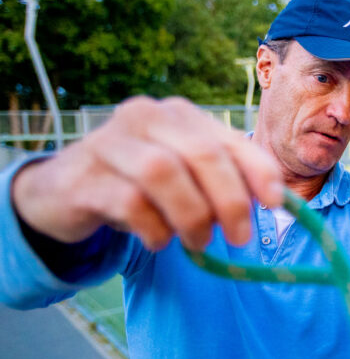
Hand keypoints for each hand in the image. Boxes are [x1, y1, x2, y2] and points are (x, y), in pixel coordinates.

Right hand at [11, 96, 283, 250]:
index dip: (258, 170)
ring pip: (163, 173)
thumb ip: (224, 182)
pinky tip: (159, 241)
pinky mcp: (85, 176)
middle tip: (240, 238)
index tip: (275, 204)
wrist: (64, 191)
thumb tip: (277, 204)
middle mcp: (146, 117)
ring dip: (191, 217)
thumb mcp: (185, 177)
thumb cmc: (139, 185)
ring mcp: (110, 142)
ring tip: (197, 242)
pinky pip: (130, 202)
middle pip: (201, 154)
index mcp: (180, 115)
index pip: (229, 138)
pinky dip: (155, 230)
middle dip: (230, 200)